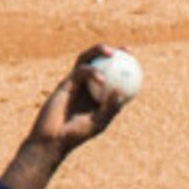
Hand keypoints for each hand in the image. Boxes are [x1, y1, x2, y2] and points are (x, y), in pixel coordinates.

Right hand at [10, 46, 132, 182]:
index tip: (135, 60)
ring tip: (112, 53)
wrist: (53, 138)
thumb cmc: (77, 134)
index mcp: (98, 93)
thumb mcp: (98, 123)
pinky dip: (92, 72)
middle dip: (114, 51)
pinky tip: (102, 78)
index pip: (113, 75)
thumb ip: (110, 109)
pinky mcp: (65, 83)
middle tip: (127, 50)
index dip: (125, 65)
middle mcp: (87, 84)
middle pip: (100, 61)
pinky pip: (79, 71)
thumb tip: (121, 92)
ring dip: (99, 51)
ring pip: (87, 59)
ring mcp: (75, 82)